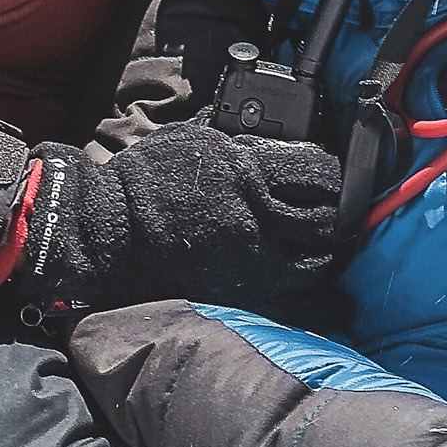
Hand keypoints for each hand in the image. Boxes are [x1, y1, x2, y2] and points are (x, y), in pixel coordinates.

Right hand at [19, 127, 346, 313]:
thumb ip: (239, 146)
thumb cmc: (143, 184)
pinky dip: (315, 297)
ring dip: (328, 256)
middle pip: (330, 221)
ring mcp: (255, 264)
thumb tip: (268, 143)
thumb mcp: (194, 141)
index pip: (320, 173)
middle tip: (334, 217)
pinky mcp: (244, 297)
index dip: (334, 176)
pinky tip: (314, 290)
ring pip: (322, 265)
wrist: (108, 234)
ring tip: (322, 251)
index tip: (333, 179)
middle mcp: (260, 221)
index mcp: (249, 175)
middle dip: (338, 218)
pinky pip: (300, 305)